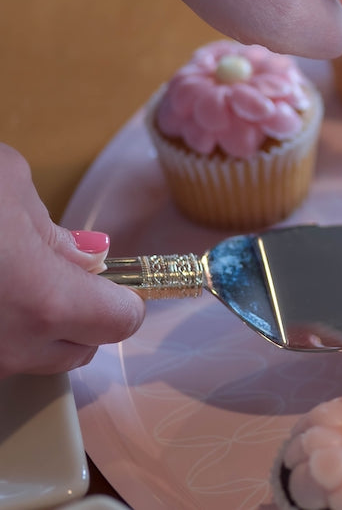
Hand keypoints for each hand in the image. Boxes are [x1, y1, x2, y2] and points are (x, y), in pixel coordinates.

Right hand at [0, 145, 143, 377]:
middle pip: (79, 350)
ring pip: (30, 357)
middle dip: (81, 316)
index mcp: (46, 301)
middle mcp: (10, 345)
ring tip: (12, 279)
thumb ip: (56, 230)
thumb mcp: (8, 188)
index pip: (123, 322)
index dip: (124, 297)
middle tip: (57, 276)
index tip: (118, 281)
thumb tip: (88, 255)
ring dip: (35, 328)